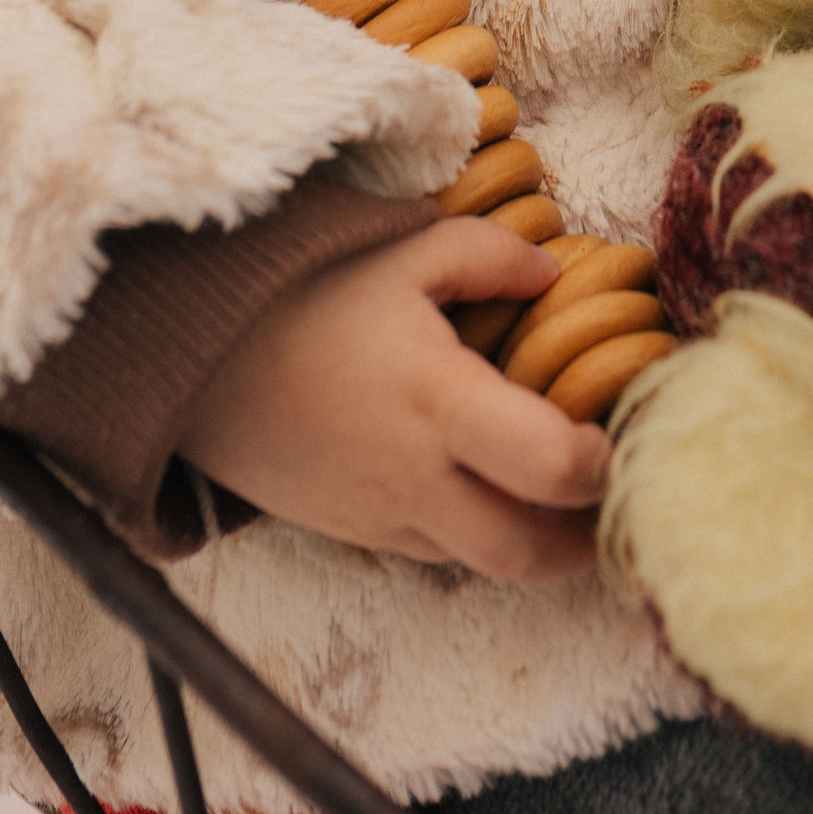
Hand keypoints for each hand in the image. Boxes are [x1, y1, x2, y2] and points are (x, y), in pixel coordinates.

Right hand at [179, 217, 609, 579]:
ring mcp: (382, 515)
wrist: (192, 353)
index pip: (553, 469)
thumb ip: (492, 256)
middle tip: (617, 497)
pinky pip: (434, 550)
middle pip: (530, 554)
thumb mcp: (404, 250)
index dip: (604, 465)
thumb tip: (555, 274)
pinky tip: (487, 485)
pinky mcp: (352, 530)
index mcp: (441, 402)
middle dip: (588, 540)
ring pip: (484, 563)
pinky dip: (475, 532)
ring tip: (564, 494)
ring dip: (535, 541)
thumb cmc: (304, 290)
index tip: (620, 432)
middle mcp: (418, 477)